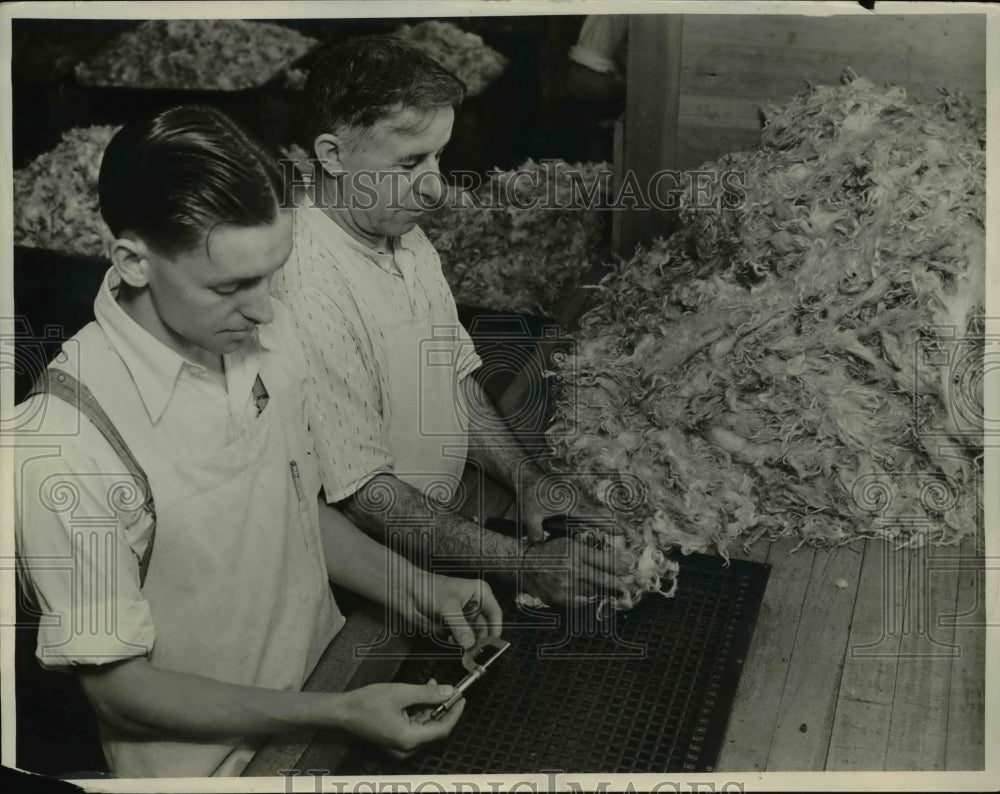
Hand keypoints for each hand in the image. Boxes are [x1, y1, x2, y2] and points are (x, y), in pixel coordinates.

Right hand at [338, 680, 463, 758]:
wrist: (343, 712)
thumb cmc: (367, 704)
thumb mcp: (401, 693)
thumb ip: (428, 694)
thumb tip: (449, 692)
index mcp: (409, 739)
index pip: (442, 729)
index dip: (454, 713)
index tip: (461, 698)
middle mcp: (406, 747)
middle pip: (434, 729)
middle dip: (443, 708)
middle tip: (450, 690)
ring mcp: (400, 746)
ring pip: (424, 726)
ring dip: (431, 707)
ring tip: (432, 686)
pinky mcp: (395, 740)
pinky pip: (414, 727)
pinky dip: (420, 711)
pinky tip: (420, 695)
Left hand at [407, 574, 502, 649]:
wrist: (407, 591)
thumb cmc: (428, 587)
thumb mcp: (448, 607)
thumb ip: (460, 626)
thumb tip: (470, 643)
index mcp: (479, 593)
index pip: (495, 613)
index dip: (495, 629)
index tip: (492, 643)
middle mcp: (474, 606)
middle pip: (484, 628)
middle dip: (479, 639)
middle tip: (475, 650)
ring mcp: (463, 617)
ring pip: (472, 636)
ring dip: (467, 642)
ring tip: (462, 644)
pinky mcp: (453, 626)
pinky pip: (460, 639)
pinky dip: (456, 641)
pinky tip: (449, 638)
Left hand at [519, 483, 621, 544]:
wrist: (527, 475)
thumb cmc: (528, 494)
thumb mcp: (529, 515)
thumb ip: (534, 532)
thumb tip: (537, 546)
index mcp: (570, 504)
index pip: (594, 517)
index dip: (609, 526)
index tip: (624, 533)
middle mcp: (577, 501)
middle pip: (603, 514)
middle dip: (619, 524)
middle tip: (635, 536)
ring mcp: (576, 499)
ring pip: (598, 512)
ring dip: (612, 521)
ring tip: (629, 533)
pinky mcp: (573, 499)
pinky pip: (590, 510)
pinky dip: (601, 518)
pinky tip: (608, 525)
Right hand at [519, 536, 627, 606]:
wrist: (526, 565)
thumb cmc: (550, 552)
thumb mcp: (568, 542)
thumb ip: (588, 550)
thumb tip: (613, 558)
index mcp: (576, 551)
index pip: (604, 561)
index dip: (619, 566)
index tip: (628, 569)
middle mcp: (573, 568)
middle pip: (603, 579)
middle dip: (619, 585)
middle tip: (628, 588)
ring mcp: (567, 584)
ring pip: (594, 591)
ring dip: (603, 592)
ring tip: (610, 592)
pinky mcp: (562, 597)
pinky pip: (583, 601)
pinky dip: (588, 598)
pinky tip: (591, 595)